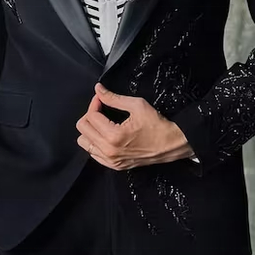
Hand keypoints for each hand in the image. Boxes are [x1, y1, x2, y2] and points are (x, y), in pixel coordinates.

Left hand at [76, 84, 194, 170]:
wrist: (171, 144)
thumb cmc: (157, 125)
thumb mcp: (137, 105)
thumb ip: (113, 98)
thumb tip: (98, 89)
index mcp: (114, 136)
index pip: (91, 116)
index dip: (95, 102)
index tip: (102, 98)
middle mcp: (109, 151)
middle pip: (83, 129)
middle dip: (90, 115)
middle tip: (102, 109)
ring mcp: (111, 160)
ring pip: (84, 142)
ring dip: (90, 129)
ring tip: (103, 122)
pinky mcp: (114, 166)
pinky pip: (92, 153)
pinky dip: (95, 142)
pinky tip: (106, 135)